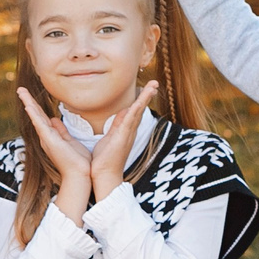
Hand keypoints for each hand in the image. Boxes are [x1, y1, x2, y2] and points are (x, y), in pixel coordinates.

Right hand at [15, 87, 93, 223]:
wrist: (79, 176)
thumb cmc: (77, 161)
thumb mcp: (70, 141)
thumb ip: (62, 131)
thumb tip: (56, 120)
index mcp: (51, 136)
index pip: (42, 117)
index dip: (35, 105)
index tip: (29, 95)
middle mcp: (46, 137)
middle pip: (35, 115)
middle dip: (28, 101)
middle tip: (20, 89)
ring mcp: (47, 139)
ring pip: (36, 117)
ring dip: (28, 104)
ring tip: (21, 92)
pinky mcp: (50, 141)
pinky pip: (40, 125)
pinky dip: (34, 115)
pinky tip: (29, 106)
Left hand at [87, 80, 158, 197]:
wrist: (104, 175)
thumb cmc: (104, 159)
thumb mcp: (109, 137)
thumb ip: (115, 126)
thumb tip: (120, 113)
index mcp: (125, 130)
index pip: (134, 111)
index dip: (140, 99)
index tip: (145, 87)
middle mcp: (130, 131)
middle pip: (140, 109)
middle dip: (147, 96)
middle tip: (154, 83)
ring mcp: (128, 134)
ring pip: (138, 112)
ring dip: (145, 98)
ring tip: (153, 85)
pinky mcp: (123, 137)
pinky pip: (131, 120)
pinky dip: (136, 109)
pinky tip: (140, 100)